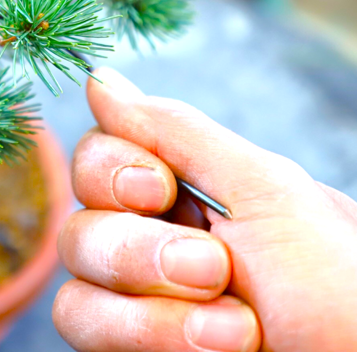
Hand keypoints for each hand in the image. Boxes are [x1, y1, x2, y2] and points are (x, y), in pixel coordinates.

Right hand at [53, 68, 356, 351]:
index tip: (159, 188)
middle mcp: (154, 242)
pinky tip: (211, 348)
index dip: (112, 167)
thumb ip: (174, 131)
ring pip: (73, 274)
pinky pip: (79, 323)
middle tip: (214, 268)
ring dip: (149, 298)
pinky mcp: (126, 347)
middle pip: (80, 214)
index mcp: (190, 195)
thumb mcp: (268, 192)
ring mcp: (137, 301)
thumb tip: (98, 79)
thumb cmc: (346, 288)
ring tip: (237, 329)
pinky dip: (140, 333)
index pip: (98, 153)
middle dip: (139, 247)